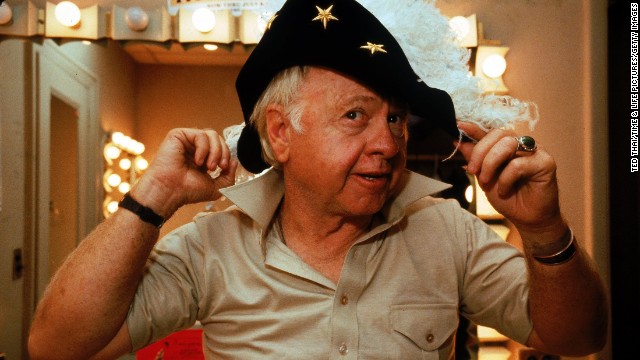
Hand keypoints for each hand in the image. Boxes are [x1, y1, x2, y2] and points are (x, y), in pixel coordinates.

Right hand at [130, 128, 237, 217]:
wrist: (170, 192)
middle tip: (218, 167)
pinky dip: (203, 148)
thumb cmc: (187, 191)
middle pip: (218, 139)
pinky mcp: (178, 135)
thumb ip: (229, 176)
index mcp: (202, 157)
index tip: (224, 169)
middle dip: (223, 153)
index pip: (221, 147)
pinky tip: (198, 161)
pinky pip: (200, 134)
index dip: (226, 155)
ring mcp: (186, 141)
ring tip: (209, 166)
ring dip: (215, 151)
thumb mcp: (217, 187)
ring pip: (211, 134)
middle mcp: (194, 148)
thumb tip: (234, 161)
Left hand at [456, 122, 564, 236]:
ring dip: (491, 163)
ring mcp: (535, 151)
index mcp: (507, 146)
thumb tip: (460, 143)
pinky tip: (504, 190)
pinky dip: (506, 179)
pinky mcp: (546, 162)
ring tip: (486, 181)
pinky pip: (519, 164)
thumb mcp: (485, 178)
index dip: (474, 128)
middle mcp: (522, 144)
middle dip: (480, 152)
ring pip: (508, 144)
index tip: (458, 126)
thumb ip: (475, 160)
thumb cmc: (509, 198)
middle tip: (472, 170)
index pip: (490, 132)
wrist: (528, 219)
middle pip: (498, 134)